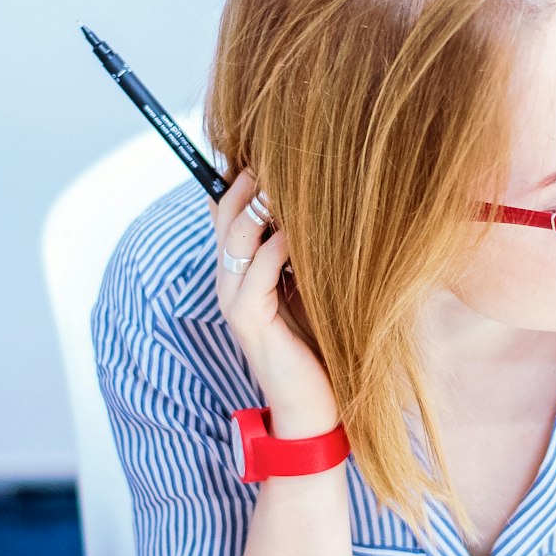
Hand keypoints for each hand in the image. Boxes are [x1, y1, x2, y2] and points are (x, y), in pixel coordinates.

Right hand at [210, 170, 340, 433]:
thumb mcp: (316, 288)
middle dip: (249, 180)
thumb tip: (330, 208)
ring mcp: (236, 300)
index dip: (246, 178)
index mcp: (245, 271)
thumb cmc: (323, 347)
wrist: (317, 408)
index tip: (276, 148)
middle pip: (225, 213)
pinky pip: (257, 269)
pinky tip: (301, 230)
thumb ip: (309, 254)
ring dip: (262, 205)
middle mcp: (232, 282)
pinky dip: (277, 245)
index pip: (231, 211)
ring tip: (287, 180)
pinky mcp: (249, 320)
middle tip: (277, 151)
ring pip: (236, 236)